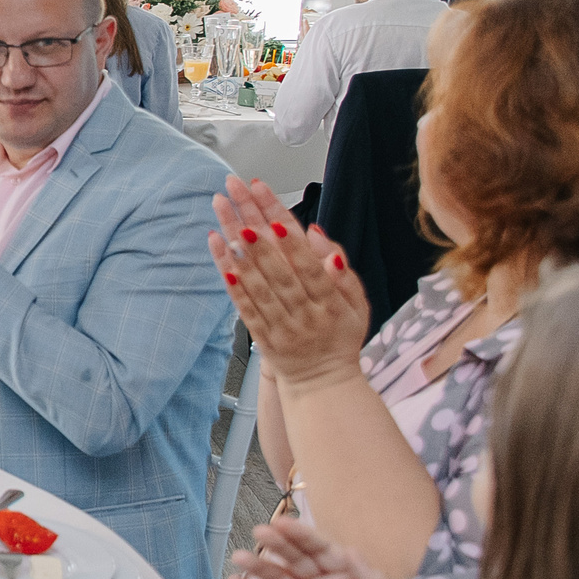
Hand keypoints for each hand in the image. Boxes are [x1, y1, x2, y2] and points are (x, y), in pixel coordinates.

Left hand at [209, 176, 371, 388]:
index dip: (289, 233)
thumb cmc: (340, 336)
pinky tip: (220, 255)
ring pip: (258, 284)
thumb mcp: (357, 304)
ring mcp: (282, 325)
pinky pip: (244, 306)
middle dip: (254, 225)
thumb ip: (341, 271)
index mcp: (331, 300)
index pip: (307, 261)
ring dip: (239, 249)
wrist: (323, 383)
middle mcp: (305, 311)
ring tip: (223, 219)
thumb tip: (317, 236)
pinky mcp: (261, 336)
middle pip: (277, 264)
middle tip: (235, 195)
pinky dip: (232, 281)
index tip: (272, 206)